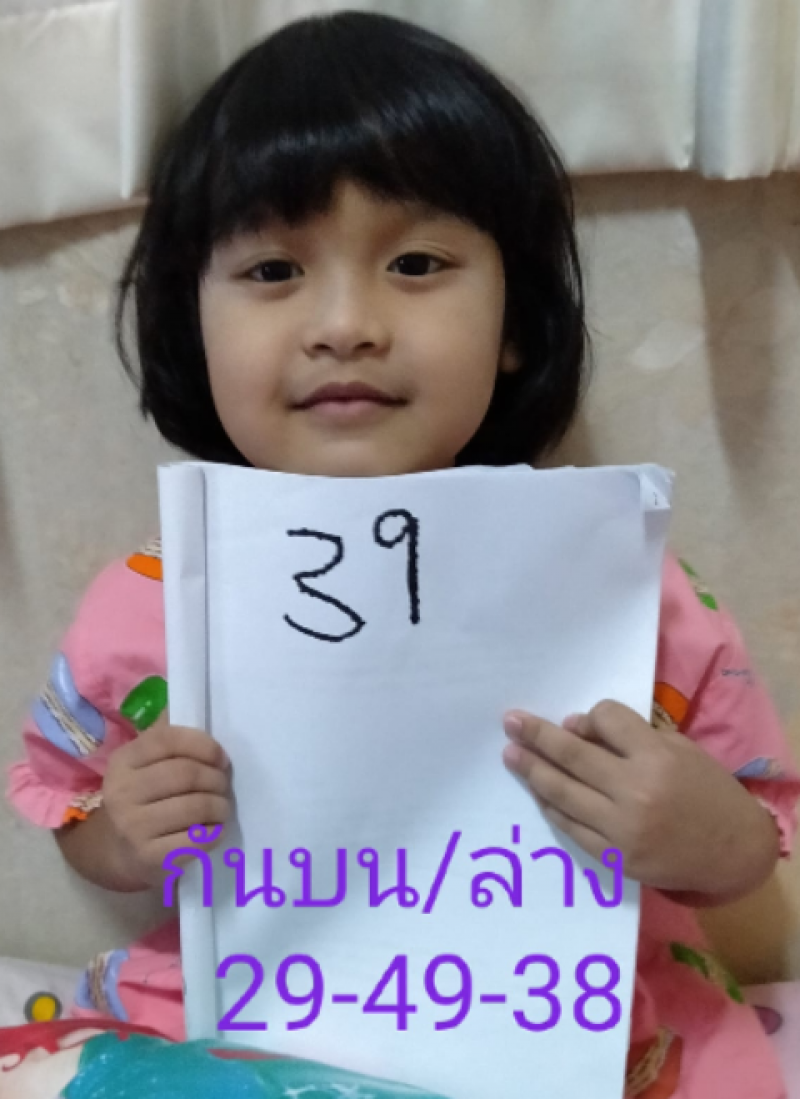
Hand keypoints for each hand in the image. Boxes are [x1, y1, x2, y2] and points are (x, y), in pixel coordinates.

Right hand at [102, 717, 231, 886]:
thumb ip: (166, 737)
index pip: (168, 739)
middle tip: (224, 785)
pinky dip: (215, 832)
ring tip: (221, 807)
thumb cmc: (145, 798)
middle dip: (216, 779)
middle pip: (187, 774)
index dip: (203, 745)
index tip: (220, 757)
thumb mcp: (146, 764)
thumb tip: (185, 700)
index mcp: (124, 761)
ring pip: (196, 807)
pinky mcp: (150, 857)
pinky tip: (213, 829)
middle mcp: (122, 792)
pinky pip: (197, 839)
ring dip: (220, 806)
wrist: (120, 852)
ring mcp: (133, 827)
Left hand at [502, 700, 778, 900]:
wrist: (733, 851)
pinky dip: (553, 807)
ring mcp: (622, 829)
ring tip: (512, 754)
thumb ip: (629, 738)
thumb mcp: (679, 749)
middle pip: (572, 755)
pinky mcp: (615, 857)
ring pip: (563, 793)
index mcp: (656, 757)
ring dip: (533, 771)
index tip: (584, 721)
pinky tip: (539, 793)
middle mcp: (635, 791)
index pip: (604, 720)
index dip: (592, 717)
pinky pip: (571, 827)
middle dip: (537, 736)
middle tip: (510, 722)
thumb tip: (573, 729)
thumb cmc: (707, 791)